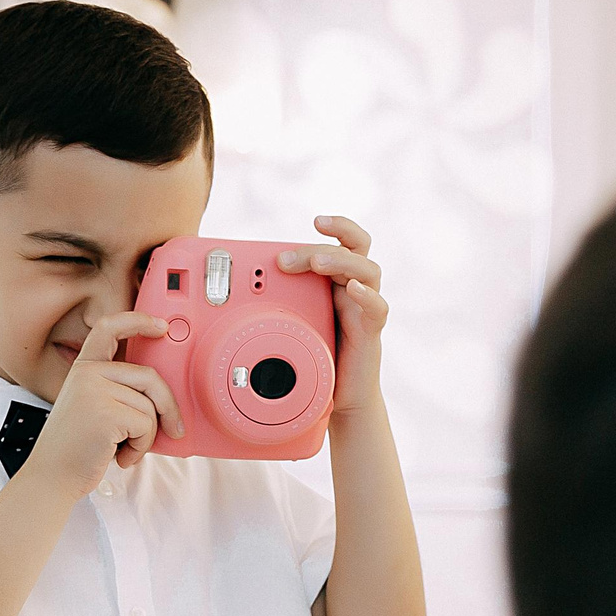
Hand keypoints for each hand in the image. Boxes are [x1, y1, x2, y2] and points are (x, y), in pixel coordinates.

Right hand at [16, 311, 185, 496]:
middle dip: (168, 407)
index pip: (108, 328)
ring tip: (124, 449)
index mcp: (83, 369)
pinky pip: (146, 425)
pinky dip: (141, 447)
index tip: (159, 326)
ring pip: (150, 406)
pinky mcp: (105, 413)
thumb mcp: (92, 408)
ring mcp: (94, 391)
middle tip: (175, 429)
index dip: (137, 321)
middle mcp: (87, 374)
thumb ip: (118, 393)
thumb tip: (163, 397)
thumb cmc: (75, 449)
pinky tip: (121, 456)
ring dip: (146, 436)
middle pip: (149, 378)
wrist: (51, 477)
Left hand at [278, 216, 386, 415]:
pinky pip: (378, 309)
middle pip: (353, 250)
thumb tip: (237, 290)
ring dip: (342, 262)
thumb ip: (279, 303)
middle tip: (287, 258)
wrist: (341, 396)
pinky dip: (367, 297)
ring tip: (318, 262)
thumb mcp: (294, 322)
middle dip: (319, 248)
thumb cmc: (318, 356)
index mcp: (339, 283)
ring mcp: (365, 310)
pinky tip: (353, 291)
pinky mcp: (371, 333)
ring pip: (369, 271)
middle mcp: (356, 290)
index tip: (316, 219)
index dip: (338, 227)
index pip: (347, 243)